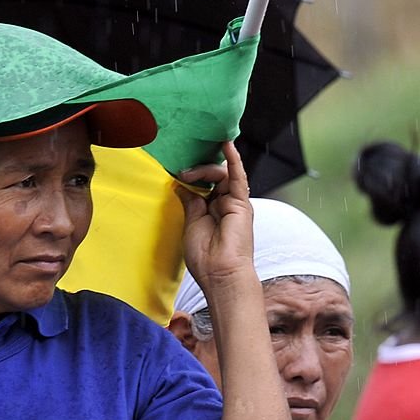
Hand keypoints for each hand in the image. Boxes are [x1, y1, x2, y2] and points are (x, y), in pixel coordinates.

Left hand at [176, 141, 254, 294]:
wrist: (220, 274)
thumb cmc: (206, 257)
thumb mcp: (191, 224)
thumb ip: (190, 202)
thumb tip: (182, 186)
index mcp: (212, 210)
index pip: (205, 184)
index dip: (193, 174)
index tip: (177, 171)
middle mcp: (225, 205)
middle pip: (213, 176)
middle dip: (196, 170)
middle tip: (181, 173)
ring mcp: (235, 203)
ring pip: (222, 174)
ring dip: (204, 169)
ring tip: (187, 174)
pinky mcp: (242, 203)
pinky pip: (239, 176)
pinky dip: (234, 159)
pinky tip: (227, 144)